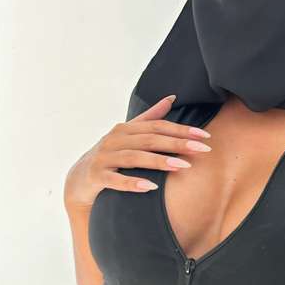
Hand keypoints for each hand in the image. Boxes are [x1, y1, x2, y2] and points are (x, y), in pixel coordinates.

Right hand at [63, 95, 212, 210]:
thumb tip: (171, 98)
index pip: (158, 126)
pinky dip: (132, 183)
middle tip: (202, 150)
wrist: (79, 178)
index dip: (182, 130)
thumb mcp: (129, 135)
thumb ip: (150, 118)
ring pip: (135, 158)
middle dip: (178, 144)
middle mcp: (115, 139)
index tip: (205, 136)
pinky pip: (115, 180)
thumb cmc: (111, 154)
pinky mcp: (96, 176)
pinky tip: (150, 187)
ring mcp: (104, 157)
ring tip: (182, 166)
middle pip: (150, 140)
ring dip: (159, 161)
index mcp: (126, 128)